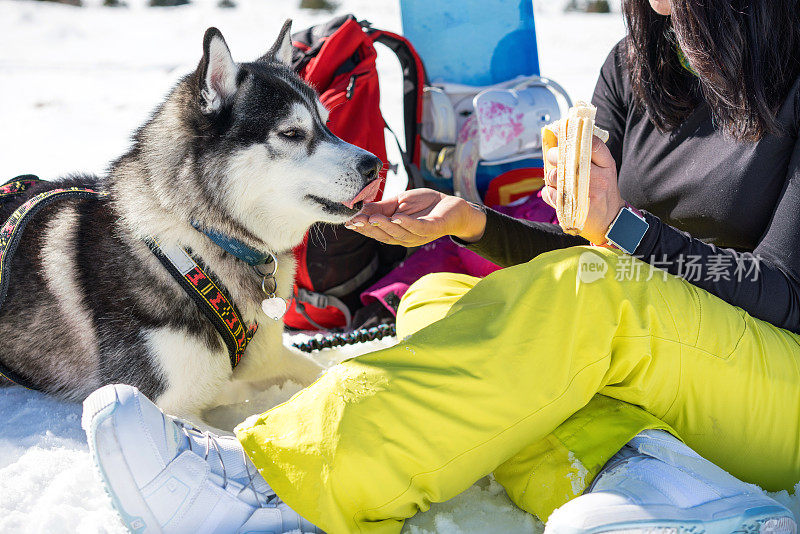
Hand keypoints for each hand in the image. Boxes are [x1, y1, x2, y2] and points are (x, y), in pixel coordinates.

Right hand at [344, 188, 486, 246]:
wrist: (453, 205)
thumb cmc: (425, 204)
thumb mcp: (399, 202)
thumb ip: (381, 206)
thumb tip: (359, 207)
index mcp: (396, 232)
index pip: (376, 232)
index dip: (362, 228)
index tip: (348, 221)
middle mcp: (406, 238)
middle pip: (384, 235)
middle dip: (369, 228)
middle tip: (355, 221)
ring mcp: (419, 235)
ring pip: (399, 233)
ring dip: (385, 226)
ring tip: (373, 218)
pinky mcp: (433, 228)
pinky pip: (418, 227)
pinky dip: (407, 223)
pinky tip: (397, 217)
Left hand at [542, 136, 625, 244]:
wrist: (611, 221)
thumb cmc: (602, 191)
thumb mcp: (603, 170)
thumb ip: (587, 155)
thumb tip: (560, 136)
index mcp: (606, 165)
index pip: (591, 143)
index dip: (572, 134)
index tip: (558, 130)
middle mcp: (600, 178)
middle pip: (569, 158)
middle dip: (554, 155)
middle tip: (552, 157)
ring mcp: (588, 194)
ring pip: (557, 177)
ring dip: (550, 177)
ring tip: (556, 180)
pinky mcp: (576, 210)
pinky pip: (551, 195)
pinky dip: (549, 194)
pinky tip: (556, 195)